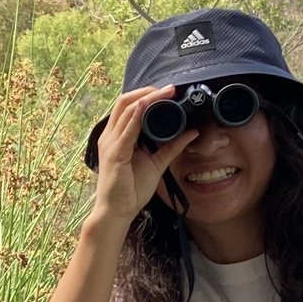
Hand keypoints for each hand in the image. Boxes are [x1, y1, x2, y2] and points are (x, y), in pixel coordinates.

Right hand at [92, 85, 195, 225]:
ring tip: (165, 93)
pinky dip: (136, 116)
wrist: (117, 212)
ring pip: (127, 110)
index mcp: (118, 136)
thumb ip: (172, 147)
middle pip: (125, 101)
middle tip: (170, 89)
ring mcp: (110, 143)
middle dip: (148, 91)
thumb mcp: (156, 163)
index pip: (129, 106)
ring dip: (147, 98)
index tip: (169, 92)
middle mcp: (111, 136)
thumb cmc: (130, 190)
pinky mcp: (114, 154)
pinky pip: (126, 130)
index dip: (148, 95)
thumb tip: (192, 131)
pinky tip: (147, 106)